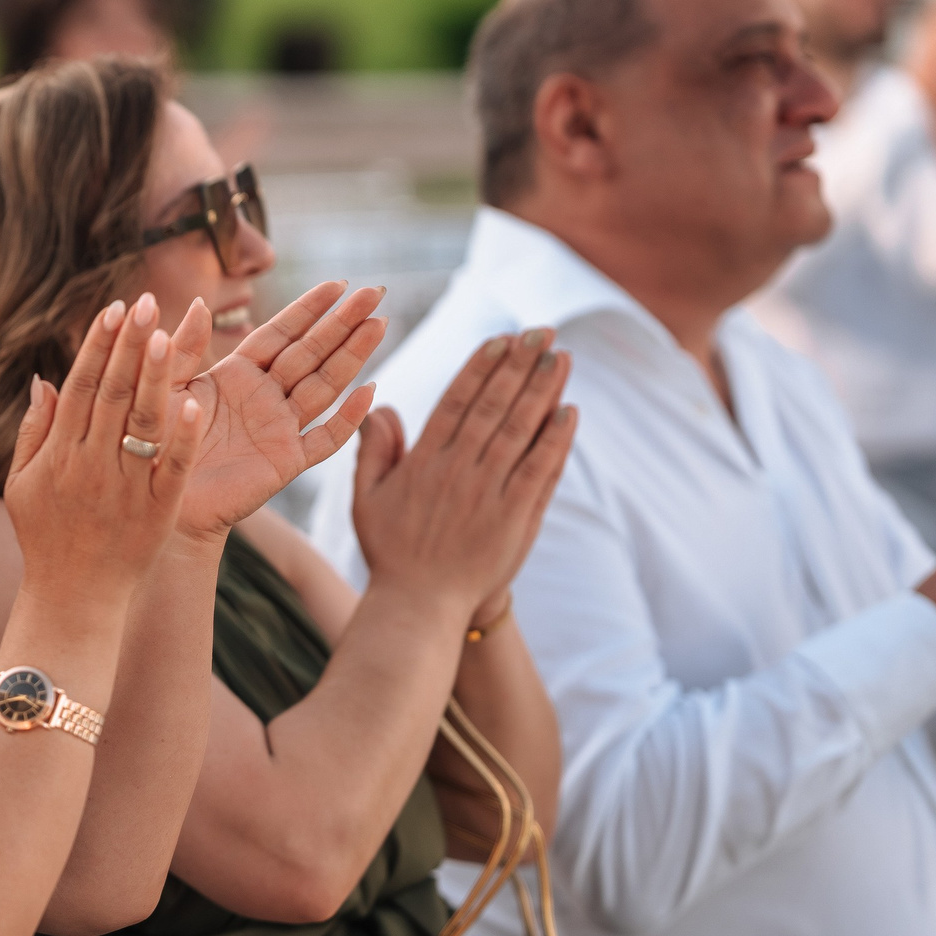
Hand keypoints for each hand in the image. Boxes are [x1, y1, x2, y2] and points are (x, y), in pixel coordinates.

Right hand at [3, 293, 208, 610]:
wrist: (71, 598)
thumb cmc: (45, 539)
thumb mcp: (22, 484)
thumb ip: (33, 431)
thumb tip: (44, 379)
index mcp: (59, 452)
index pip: (82, 386)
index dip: (99, 345)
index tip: (116, 308)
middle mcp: (90, 463)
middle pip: (113, 392)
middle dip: (130, 344)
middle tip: (147, 301)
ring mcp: (124, 486)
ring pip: (141, 421)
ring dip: (155, 376)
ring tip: (168, 333)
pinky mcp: (155, 510)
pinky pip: (170, 467)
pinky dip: (180, 436)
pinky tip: (193, 402)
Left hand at [174, 281, 385, 537]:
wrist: (157, 500)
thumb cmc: (152, 444)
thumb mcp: (163, 388)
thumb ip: (182, 349)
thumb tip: (199, 302)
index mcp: (237, 375)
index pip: (280, 334)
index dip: (309, 309)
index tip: (339, 284)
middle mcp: (264, 397)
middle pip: (312, 353)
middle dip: (343, 323)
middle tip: (375, 292)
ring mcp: (279, 428)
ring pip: (325, 386)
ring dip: (353, 356)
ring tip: (380, 324)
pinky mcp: (286, 462)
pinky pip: (325, 439)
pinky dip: (348, 419)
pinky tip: (370, 392)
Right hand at [351, 331, 575, 622]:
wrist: (419, 604)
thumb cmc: (391, 551)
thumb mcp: (366, 499)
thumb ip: (374, 450)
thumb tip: (380, 407)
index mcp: (424, 462)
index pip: (457, 401)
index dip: (481, 367)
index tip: (501, 339)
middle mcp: (458, 471)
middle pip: (494, 406)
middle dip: (520, 365)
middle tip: (541, 332)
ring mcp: (490, 493)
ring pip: (521, 430)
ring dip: (544, 391)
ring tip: (560, 356)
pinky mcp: (516, 518)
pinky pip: (541, 470)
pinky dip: (557, 439)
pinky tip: (569, 410)